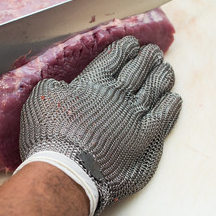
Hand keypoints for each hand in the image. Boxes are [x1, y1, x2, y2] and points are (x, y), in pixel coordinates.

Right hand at [18, 36, 181, 215]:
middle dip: (146, 58)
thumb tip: (62, 86)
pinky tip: (174, 99)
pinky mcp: (146, 140)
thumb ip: (55, 86)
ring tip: (166, 69)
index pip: (114, 58)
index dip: (124, 49)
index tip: (131, 44)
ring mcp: (135, 117)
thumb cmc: (49, 137)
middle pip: (138, 70)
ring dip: (161, 77)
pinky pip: (164, 117)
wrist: (68, 171)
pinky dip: (170, 105)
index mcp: (93, 83)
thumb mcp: (41, 100)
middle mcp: (118, 95)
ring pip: (155, 89)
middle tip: (153, 52)